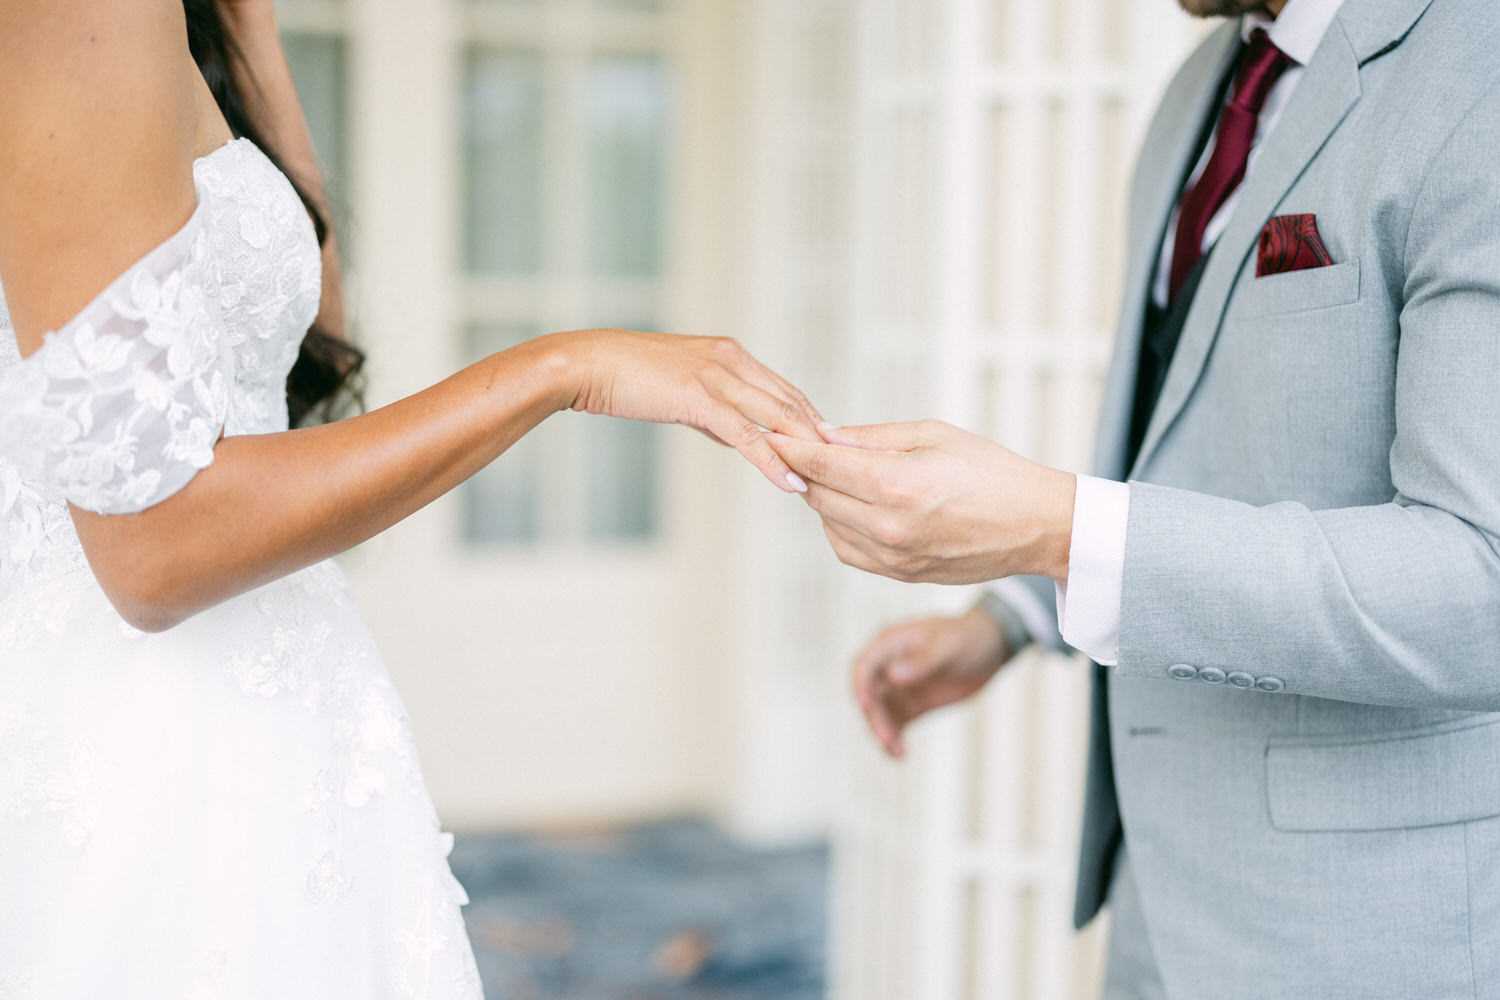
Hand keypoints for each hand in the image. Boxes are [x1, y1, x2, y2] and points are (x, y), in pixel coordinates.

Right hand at [553, 329, 823, 492]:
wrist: (587, 365)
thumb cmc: (626, 378)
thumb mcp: (681, 390)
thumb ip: (714, 411)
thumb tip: (739, 438)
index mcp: (730, 354)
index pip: (785, 390)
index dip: (811, 420)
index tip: (833, 448)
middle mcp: (731, 360)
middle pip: (791, 402)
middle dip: (820, 437)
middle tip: (847, 468)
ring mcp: (717, 377)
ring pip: (776, 417)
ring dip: (805, 452)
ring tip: (829, 481)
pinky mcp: (700, 398)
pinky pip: (747, 436)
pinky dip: (772, 461)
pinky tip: (790, 482)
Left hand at [768, 419, 1076, 580]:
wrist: (1036, 526)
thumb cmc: (992, 471)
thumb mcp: (933, 435)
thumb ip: (873, 437)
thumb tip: (825, 435)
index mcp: (897, 484)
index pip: (820, 464)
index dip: (788, 447)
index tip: (769, 433)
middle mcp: (889, 526)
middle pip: (817, 495)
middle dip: (802, 469)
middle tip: (798, 446)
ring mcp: (893, 557)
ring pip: (827, 524)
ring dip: (821, 498)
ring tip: (832, 474)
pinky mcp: (899, 575)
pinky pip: (847, 550)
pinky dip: (838, 527)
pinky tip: (852, 506)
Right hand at [853, 609, 1009, 756]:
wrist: (990, 648)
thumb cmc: (968, 637)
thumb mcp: (948, 646)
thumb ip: (922, 661)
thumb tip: (893, 675)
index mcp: (891, 644)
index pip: (865, 666)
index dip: (860, 686)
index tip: (865, 707)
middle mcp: (888, 666)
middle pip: (869, 696)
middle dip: (875, 718)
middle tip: (888, 739)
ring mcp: (898, 688)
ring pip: (879, 715)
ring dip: (883, 733)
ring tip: (898, 752)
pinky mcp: (911, 706)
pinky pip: (895, 725)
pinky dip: (894, 740)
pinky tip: (900, 755)